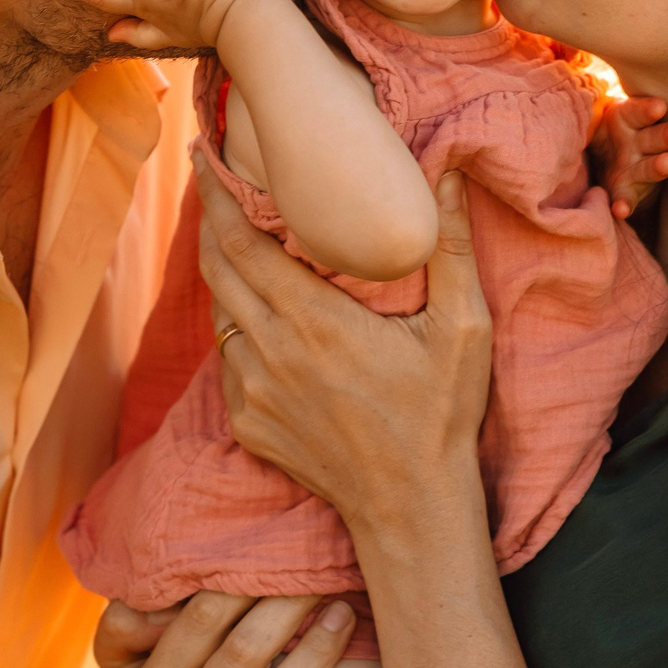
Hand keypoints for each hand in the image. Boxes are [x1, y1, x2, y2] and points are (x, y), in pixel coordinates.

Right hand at [92, 592, 355, 667]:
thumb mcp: (134, 657)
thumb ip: (130, 618)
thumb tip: (154, 588)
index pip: (202, 617)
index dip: (245, 576)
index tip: (279, 548)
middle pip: (245, 652)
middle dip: (290, 604)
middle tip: (323, 572)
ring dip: (318, 651)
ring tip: (343, 612)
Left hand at [196, 150, 492, 540]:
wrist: (411, 508)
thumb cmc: (441, 414)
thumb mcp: (464, 327)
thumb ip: (451, 246)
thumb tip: (449, 174)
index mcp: (314, 321)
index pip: (242, 242)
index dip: (215, 196)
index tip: (203, 158)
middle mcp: (272, 353)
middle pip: (217, 270)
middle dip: (208, 222)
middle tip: (211, 185)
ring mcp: (254, 393)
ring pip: (221, 317)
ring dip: (225, 279)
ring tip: (240, 249)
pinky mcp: (249, 426)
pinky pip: (229, 364)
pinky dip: (239, 333)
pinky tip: (264, 324)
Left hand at [590, 95, 667, 219]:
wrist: (597, 158)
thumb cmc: (601, 126)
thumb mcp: (598, 111)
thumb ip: (592, 104)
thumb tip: (564, 81)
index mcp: (629, 118)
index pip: (640, 111)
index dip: (649, 108)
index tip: (659, 106)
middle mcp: (638, 143)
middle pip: (655, 137)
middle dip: (667, 135)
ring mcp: (635, 168)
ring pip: (650, 167)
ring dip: (659, 166)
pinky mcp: (626, 190)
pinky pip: (626, 198)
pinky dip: (624, 204)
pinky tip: (620, 210)